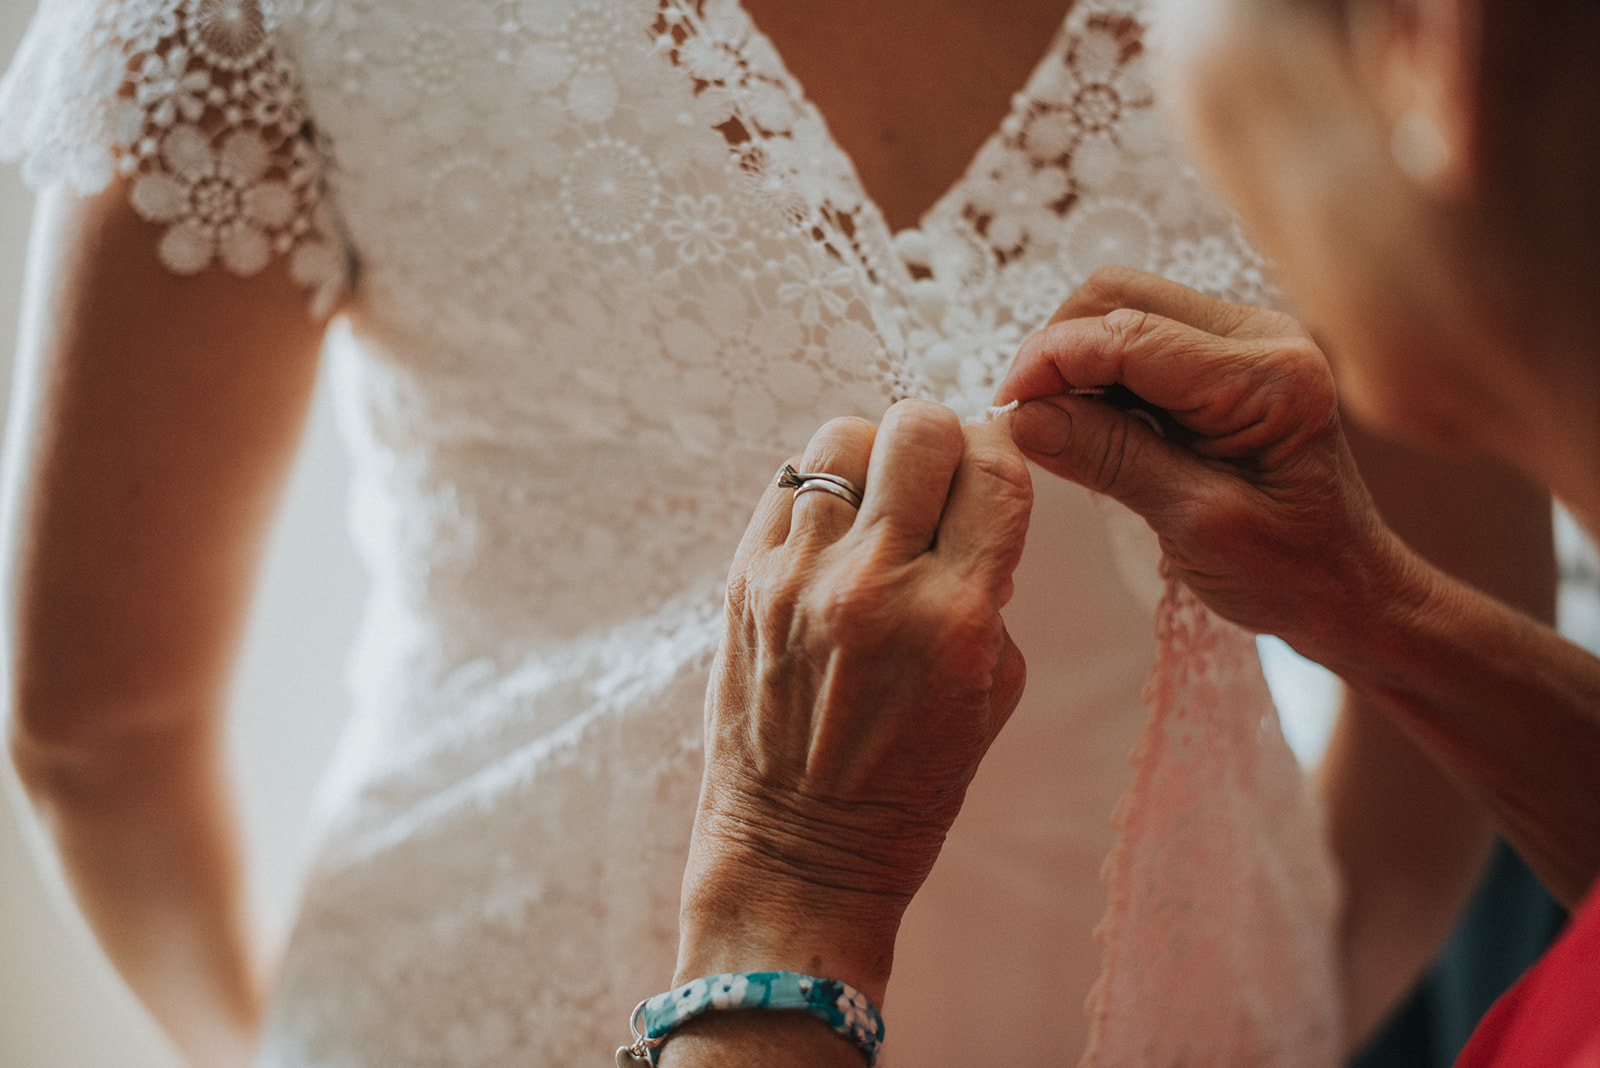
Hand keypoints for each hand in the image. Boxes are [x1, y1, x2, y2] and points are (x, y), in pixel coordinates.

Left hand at [676, 399, 1031, 1004]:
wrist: (799, 850)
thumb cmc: (911, 783)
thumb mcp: (992, 691)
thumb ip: (993, 588)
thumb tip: (970, 510)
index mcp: (956, 618)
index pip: (995, 471)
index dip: (1001, 454)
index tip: (991, 469)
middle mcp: (874, 587)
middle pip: (916, 428)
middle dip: (938, 438)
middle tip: (935, 475)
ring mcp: (798, 580)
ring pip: (840, 439)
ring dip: (872, 459)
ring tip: (877, 503)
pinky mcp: (742, 583)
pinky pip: (786, 486)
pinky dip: (817, 493)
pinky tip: (831, 534)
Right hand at [994, 266, 1411, 664]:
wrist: (1348, 590)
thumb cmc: (1290, 574)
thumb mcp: (1195, 526)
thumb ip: (1111, 460)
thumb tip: (1024, 417)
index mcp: (1270, 378)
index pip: (1131, 336)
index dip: (1052, 360)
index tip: (1003, 408)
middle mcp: (1264, 337)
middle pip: (1121, 297)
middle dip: (1057, 349)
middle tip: (1020, 418)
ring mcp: (1245, 341)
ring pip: (1123, 310)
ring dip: (1074, 360)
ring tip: (1051, 428)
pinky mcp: (1225, 360)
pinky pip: (1139, 340)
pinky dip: (1098, 375)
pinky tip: (1086, 427)